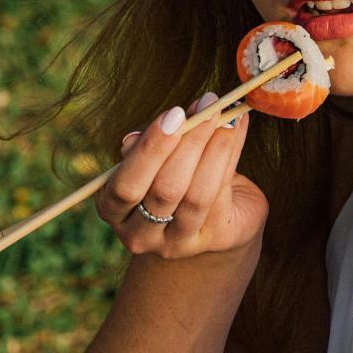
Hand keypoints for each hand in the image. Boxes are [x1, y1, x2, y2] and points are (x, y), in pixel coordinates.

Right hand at [94, 93, 267, 258]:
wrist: (211, 215)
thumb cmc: (173, 177)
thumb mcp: (153, 159)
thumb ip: (154, 143)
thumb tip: (168, 121)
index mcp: (113, 209)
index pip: (125, 185)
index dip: (150, 149)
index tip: (176, 114)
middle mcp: (140, 235)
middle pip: (163, 191)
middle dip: (188, 144)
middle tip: (207, 109)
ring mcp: (178, 243)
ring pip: (197, 196)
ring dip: (215, 149)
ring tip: (227, 117)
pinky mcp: (214, 239)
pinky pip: (223, 193)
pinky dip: (232, 153)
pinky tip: (238, 126)